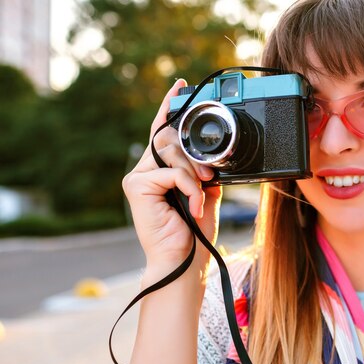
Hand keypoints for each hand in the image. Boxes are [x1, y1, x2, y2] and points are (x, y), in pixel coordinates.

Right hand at [122, 79, 221, 275]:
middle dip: (194, 154)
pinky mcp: (137, 186)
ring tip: (203, 192)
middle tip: (210, 175)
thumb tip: (210, 156)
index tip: (182, 85)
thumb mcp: (205, 194)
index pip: (163, 131)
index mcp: (159, 171)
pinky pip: (171, 171)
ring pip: (172, 152)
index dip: (171, 107)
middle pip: (170, 138)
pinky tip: (194, 203)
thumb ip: (203, 171)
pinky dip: (189, 186)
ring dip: (194, 173)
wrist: (185, 261)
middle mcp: (145, 171)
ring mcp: (138, 178)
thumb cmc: (194, 233)